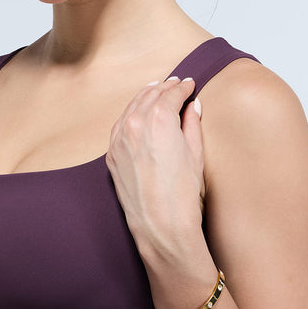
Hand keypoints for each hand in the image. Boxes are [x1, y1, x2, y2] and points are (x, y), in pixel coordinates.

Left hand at [105, 76, 204, 252]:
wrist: (161, 223)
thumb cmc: (182, 193)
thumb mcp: (195, 154)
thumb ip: (192, 125)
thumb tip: (192, 107)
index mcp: (160, 119)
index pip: (172, 94)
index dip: (183, 87)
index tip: (190, 85)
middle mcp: (135, 124)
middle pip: (150, 96)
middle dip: (165, 88)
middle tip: (175, 84)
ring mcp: (120, 139)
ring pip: (132, 107)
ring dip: (145, 97)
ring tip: (156, 91)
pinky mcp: (112, 154)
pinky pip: (120, 125)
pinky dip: (130, 114)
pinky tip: (137, 113)